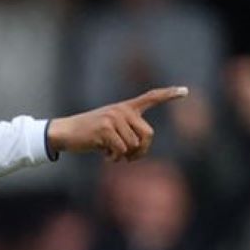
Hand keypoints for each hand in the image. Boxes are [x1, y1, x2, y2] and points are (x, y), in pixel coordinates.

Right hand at [46, 87, 187, 162]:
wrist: (64, 132)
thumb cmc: (88, 134)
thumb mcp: (109, 129)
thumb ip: (127, 134)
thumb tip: (137, 152)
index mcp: (126, 107)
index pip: (151, 97)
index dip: (169, 94)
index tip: (185, 91)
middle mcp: (122, 110)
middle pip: (148, 134)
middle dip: (141, 150)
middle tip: (130, 159)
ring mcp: (114, 118)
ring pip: (133, 145)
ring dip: (124, 156)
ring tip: (110, 154)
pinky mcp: (105, 129)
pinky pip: (120, 150)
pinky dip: (114, 158)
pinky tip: (105, 156)